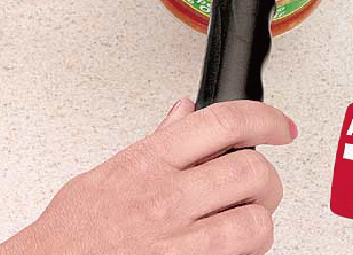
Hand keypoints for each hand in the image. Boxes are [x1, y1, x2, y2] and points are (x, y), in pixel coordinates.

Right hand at [0, 100, 297, 254]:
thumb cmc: (71, 232)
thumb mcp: (110, 170)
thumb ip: (156, 140)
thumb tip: (186, 111)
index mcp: (150, 162)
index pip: (224, 122)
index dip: (264, 117)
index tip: (281, 125)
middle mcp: (168, 199)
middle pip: (251, 172)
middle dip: (267, 176)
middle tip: (260, 181)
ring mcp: (179, 245)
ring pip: (255, 224)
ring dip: (258, 219)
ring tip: (244, 218)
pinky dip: (242, 253)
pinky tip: (226, 247)